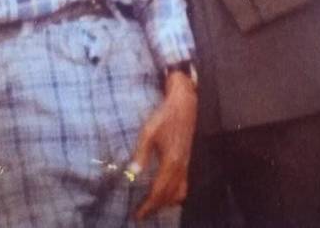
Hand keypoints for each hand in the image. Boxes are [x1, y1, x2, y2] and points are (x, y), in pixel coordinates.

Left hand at [130, 71, 196, 219]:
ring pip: (179, 192)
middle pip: (169, 195)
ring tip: (152, 206)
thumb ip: (140, 154)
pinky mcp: (187, 159)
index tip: (137, 215)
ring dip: (166, 202)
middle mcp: (181, 166)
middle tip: (140, 215)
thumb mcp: (149, 132)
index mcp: (171, 161)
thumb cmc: (164, 116)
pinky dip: (176, 194)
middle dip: (155, 208)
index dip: (148, 206)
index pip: (158, 191)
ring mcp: (186, 163)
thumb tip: (131, 174)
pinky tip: (167, 193)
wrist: (184, 104)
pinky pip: (184, 184)